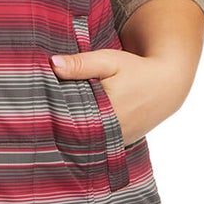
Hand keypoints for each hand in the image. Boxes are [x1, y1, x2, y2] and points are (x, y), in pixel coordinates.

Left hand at [48, 47, 189, 143]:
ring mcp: (118, 140)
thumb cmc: (136, 69)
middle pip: (76, 132)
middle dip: (59, 125)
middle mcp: (113, 131)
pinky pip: (99, 142)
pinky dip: (88, 136)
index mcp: (107, 111)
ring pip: (87, 140)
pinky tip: (74, 129)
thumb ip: (80, 64)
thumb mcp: (108, 61)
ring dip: (73, 133)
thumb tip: (52, 64)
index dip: (52, 114)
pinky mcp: (122, 142)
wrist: (167, 84)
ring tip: (51, 127)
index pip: (69, 118)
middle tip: (39, 119)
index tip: (37, 110)